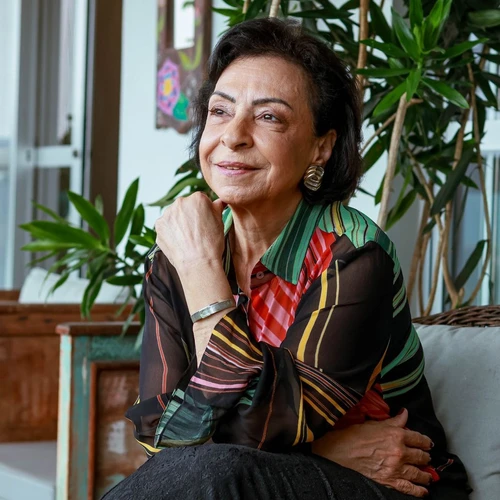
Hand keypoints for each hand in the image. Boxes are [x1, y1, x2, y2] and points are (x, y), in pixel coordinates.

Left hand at [155, 193, 225, 271]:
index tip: (204, 222)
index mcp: (198, 198)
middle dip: (189, 216)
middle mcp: (181, 202)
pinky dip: (170, 232)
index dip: (203, 212)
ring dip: (178, 223)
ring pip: (174, 216)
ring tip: (187, 238)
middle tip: (195, 231)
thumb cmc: (211, 244)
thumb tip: (218, 202)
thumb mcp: (220, 222)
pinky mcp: (159, 225)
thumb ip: (217, 207)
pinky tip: (179, 241)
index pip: (200, 200)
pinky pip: (165, 226)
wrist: (198, 263)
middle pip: (185, 206)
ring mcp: (167, 214)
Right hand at [312, 409, 432, 497]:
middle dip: (425, 457)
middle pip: (422, 456)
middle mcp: (400, 452)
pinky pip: (410, 488)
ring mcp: (396, 468)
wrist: (340, 452)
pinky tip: (423, 491)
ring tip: (428, 475)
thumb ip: (393, 421)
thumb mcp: (375, 424)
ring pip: (419, 473)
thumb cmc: (355, 436)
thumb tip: (405, 413)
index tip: (428, 444)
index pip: (419, 438)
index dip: (425, 441)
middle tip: (426, 458)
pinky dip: (419, 491)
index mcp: (397, 435)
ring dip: (426, 474)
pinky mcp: (391, 481)